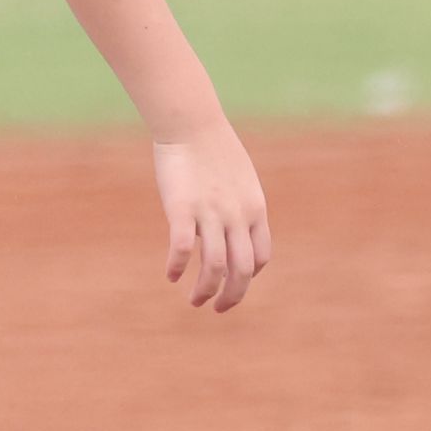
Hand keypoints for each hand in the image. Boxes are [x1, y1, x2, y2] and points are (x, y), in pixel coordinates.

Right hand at [151, 127, 270, 311]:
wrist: (192, 122)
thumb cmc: (213, 148)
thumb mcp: (238, 179)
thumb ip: (238, 205)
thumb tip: (229, 228)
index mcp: (255, 209)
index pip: (260, 257)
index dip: (249, 276)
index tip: (232, 282)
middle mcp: (237, 215)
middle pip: (242, 270)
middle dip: (232, 296)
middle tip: (218, 308)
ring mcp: (211, 213)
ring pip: (214, 267)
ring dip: (205, 290)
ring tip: (195, 301)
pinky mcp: (182, 208)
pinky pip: (183, 248)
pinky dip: (177, 267)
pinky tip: (170, 274)